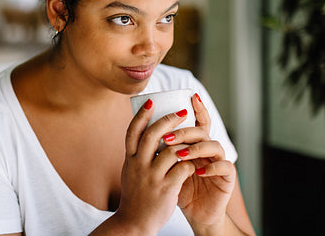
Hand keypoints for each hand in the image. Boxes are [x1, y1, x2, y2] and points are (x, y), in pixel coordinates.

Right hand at [113, 99, 196, 234]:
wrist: (134, 223)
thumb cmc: (136, 195)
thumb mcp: (130, 172)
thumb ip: (137, 155)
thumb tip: (147, 134)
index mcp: (129, 159)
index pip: (132, 131)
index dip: (142, 115)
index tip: (151, 102)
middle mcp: (138, 166)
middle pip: (151, 135)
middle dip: (169, 120)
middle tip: (182, 112)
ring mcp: (151, 177)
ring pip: (170, 151)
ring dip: (184, 142)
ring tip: (195, 137)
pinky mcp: (165, 189)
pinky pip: (182, 169)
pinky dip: (190, 163)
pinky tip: (194, 163)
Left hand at [162, 94, 235, 228]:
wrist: (195, 215)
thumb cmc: (179, 189)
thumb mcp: (166, 168)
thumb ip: (161, 150)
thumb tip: (142, 130)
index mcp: (196, 145)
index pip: (199, 122)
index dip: (198, 108)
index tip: (192, 96)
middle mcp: (209, 150)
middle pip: (201, 131)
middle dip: (184, 132)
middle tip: (167, 137)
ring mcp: (220, 161)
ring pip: (214, 145)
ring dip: (196, 148)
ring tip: (179, 155)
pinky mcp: (227, 177)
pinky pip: (224, 166)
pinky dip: (211, 167)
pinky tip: (198, 171)